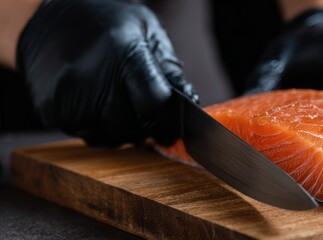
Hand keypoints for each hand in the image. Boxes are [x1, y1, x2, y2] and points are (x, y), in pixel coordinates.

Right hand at [17, 0, 197, 146]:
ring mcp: (67, 97)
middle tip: (140, 105)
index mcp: (124, 54)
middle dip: (145, 124)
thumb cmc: (109, 21)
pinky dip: (97, 126)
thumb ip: (170, 70)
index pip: (155, 104)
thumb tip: (191, 103)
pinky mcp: (50, 110)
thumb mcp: (148, 32)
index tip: (174, 126)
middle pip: (133, 128)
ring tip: (115, 98)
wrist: (52, 14)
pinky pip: (86, 135)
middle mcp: (93, 79)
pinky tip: (95, 102)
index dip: (169, 120)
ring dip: (121, 128)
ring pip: (111, 137)